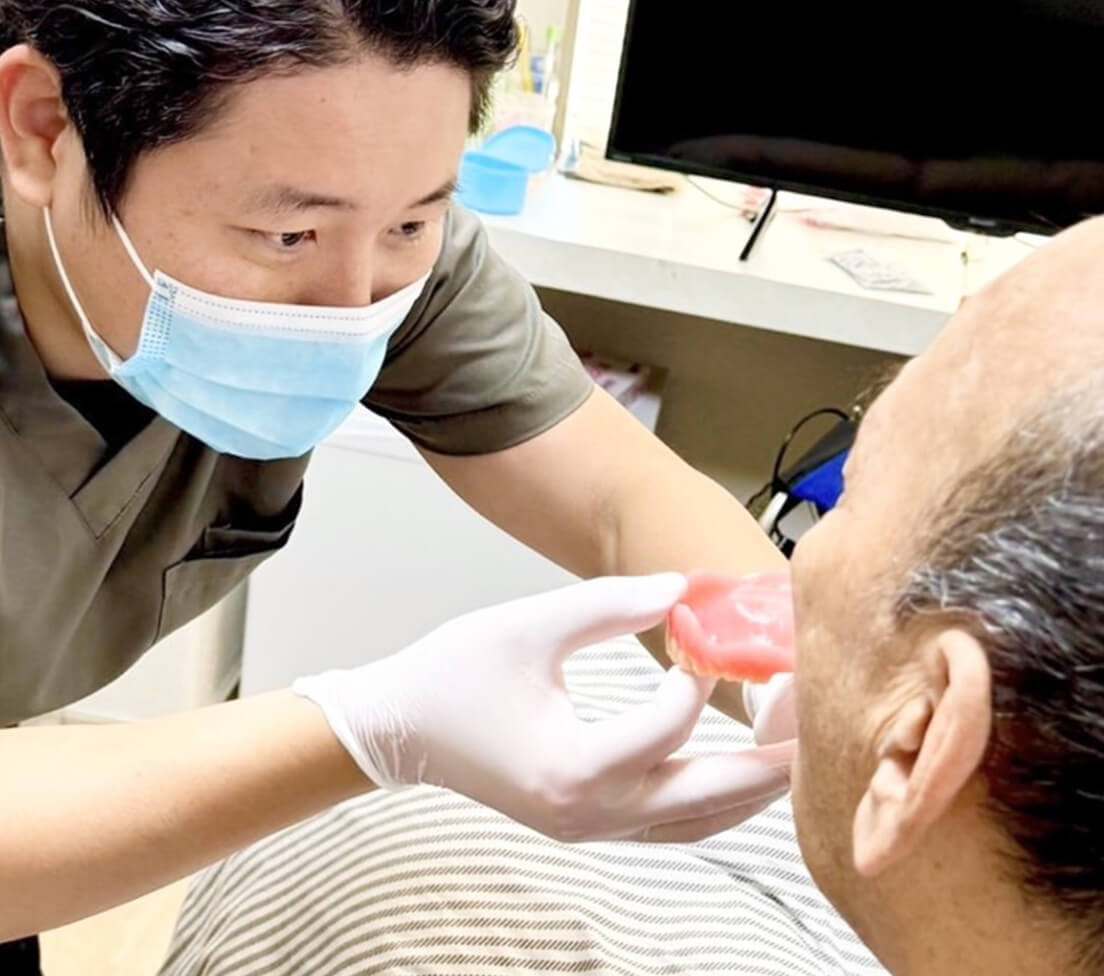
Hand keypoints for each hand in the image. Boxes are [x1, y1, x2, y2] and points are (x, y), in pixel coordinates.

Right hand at [295, 575, 792, 842]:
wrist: (403, 730)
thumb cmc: (455, 675)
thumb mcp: (527, 624)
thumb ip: (608, 603)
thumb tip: (682, 590)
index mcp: (573, 767)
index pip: (669, 726)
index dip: (698, 677)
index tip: (703, 640)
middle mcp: (591, 814)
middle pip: (711, 797)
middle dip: (769, 757)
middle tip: (815, 718)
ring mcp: (593, 831)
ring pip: (702, 823)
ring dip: (752, 784)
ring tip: (794, 743)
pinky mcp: (590, 827)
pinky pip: (677, 828)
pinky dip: (717, 800)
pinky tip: (742, 771)